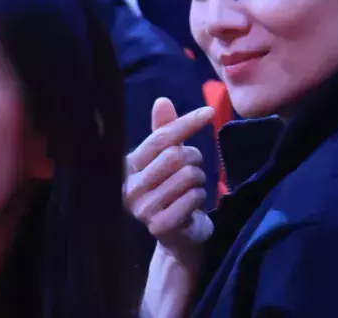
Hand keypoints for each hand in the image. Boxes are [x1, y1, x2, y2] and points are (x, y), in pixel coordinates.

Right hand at [125, 98, 214, 262]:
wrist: (178, 237)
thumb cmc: (172, 190)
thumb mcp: (167, 158)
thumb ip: (165, 131)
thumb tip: (161, 100)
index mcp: (127, 166)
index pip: (161, 137)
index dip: (187, 122)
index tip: (210, 112)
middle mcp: (129, 187)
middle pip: (176, 156)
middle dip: (194, 159)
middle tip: (193, 171)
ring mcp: (142, 209)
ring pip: (188, 175)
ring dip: (199, 181)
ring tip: (190, 191)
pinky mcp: (159, 226)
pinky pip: (194, 197)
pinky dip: (200, 198)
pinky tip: (191, 207)